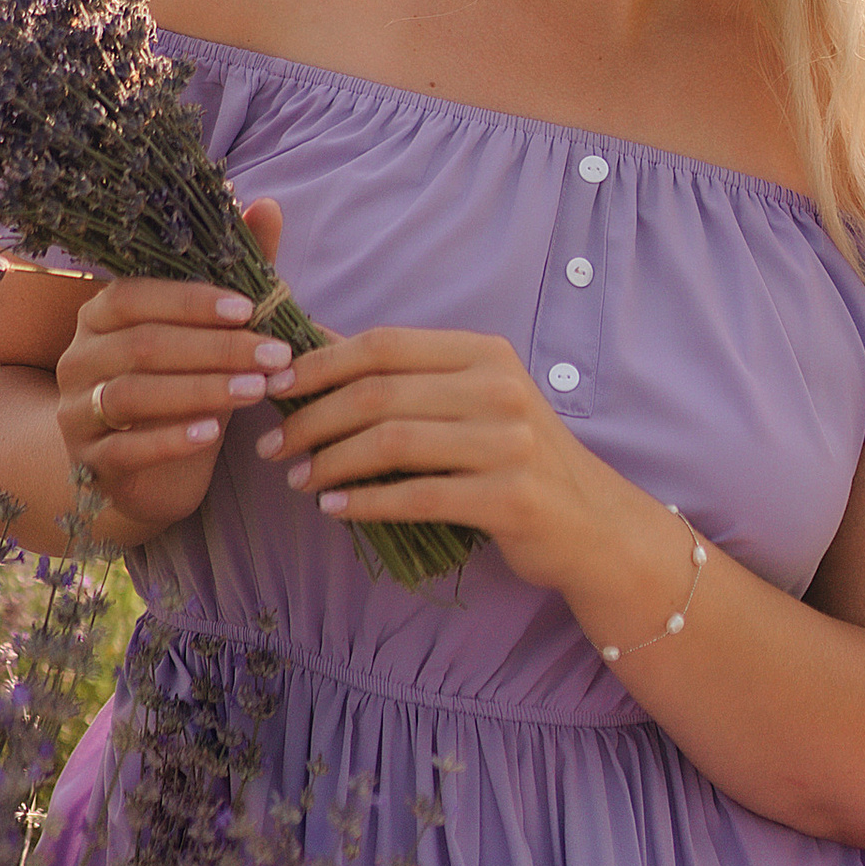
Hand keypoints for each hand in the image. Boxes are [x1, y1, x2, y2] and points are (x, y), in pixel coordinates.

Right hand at [55, 199, 291, 539]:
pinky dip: (169, 439)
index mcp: (100, 316)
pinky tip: (211, 433)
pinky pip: (124, 449)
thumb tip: (267, 205)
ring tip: (256, 390)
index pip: (135, 296)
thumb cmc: (182, 388)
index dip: (191, 301)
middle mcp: (78, 358)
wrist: (148, 472)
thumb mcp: (209, 335)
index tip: (250, 309)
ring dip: (200, 390)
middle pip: (142, 346)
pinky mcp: (88, 462)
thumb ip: (236, 274)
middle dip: (215, 349)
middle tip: (274, 356)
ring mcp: (76, 412)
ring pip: (132, 394)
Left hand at [252, 324, 634, 599]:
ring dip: (330, 462)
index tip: (276, 388)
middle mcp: (499, 390)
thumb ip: (401, 374)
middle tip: (273, 446)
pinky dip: (366, 503)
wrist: (591, 523)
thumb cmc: (513, 457)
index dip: (321, 363)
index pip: (385, 344)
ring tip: (297, 478)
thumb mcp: (469, 400)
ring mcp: (509, 443)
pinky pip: (417, 497)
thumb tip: (311, 342)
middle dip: (313, 420)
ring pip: (391, 443)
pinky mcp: (510, 498)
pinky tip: (334, 509)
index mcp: (485, 353)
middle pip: (380, 393)